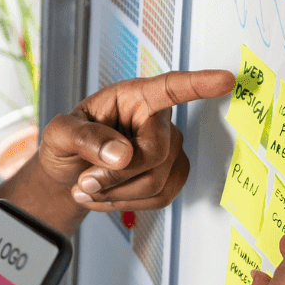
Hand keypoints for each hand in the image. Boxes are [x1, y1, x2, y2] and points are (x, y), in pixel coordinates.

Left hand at [30, 69, 234, 213]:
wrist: (69, 172)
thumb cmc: (67, 143)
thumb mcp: (58, 133)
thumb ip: (84, 138)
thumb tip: (121, 154)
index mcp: (133, 96)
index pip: (170, 88)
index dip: (199, 84)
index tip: (226, 80)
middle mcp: (157, 119)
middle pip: (155, 154)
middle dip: (116, 177)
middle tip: (84, 182)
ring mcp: (169, 148)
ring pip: (157, 182)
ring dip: (117, 194)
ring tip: (89, 188)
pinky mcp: (172, 174)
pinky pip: (161, 197)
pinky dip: (127, 204)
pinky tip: (106, 197)